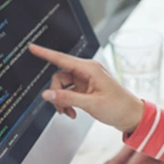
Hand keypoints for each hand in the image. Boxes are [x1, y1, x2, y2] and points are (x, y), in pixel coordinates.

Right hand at [28, 44, 143, 133]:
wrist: (131, 116)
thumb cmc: (118, 107)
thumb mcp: (91, 104)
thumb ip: (67, 98)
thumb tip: (47, 95)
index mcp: (90, 69)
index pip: (62, 59)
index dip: (45, 53)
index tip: (33, 48)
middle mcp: (87, 72)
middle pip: (59, 77)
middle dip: (56, 93)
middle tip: (61, 107)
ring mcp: (86, 81)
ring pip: (62, 87)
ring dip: (62, 101)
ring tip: (68, 112)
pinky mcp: (86, 89)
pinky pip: (68, 93)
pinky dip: (67, 103)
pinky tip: (73, 112)